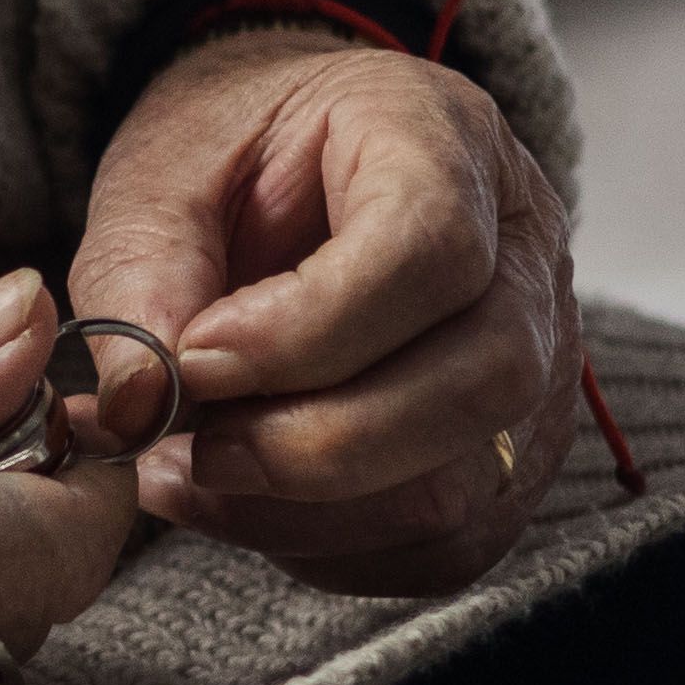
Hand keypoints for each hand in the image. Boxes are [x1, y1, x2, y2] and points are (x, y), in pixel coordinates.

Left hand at [70, 27, 579, 596]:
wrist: (285, 170)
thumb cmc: (231, 159)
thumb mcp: (159, 180)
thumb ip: (141, 278)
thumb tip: (142, 404)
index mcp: (442, 137)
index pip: (432, 249)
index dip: (308, 329)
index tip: (197, 357)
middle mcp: (526, 250)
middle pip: (480, 377)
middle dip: (316, 443)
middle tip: (193, 442)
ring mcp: (542, 360)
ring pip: (465, 482)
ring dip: (307, 510)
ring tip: (189, 472)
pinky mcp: (513, 454)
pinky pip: (444, 543)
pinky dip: (327, 547)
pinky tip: (238, 501)